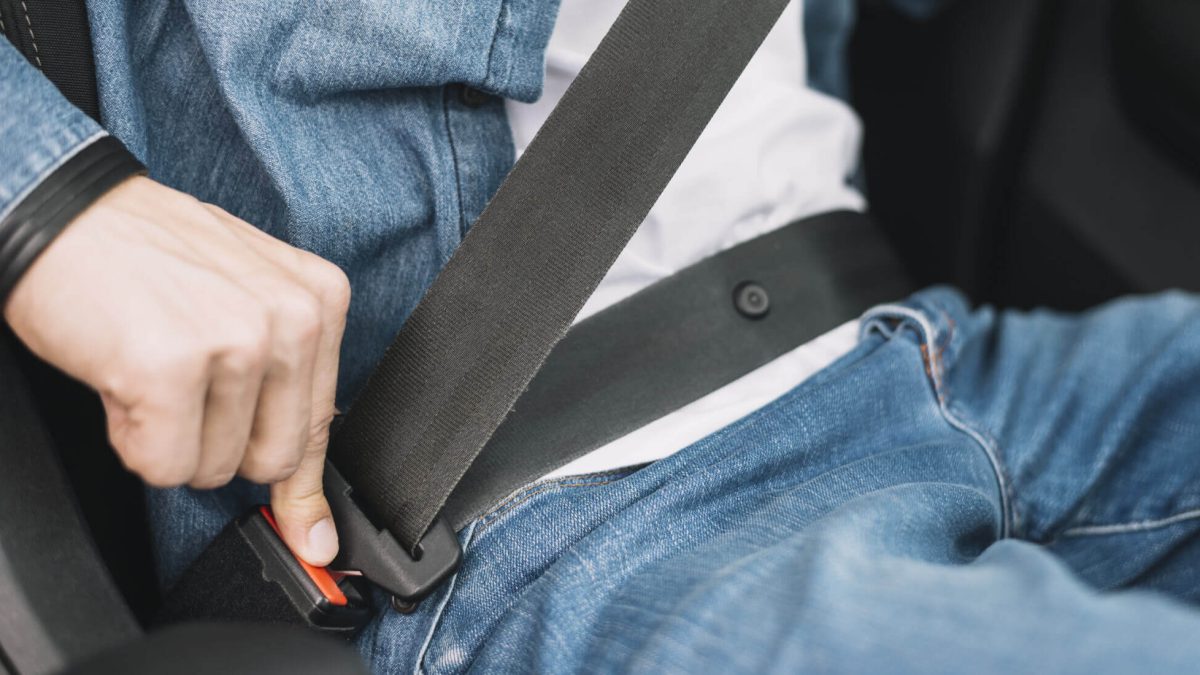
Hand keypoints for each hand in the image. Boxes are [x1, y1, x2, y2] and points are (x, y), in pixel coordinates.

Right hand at [3, 176, 348, 565]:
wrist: (62, 212)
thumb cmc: (148, 258)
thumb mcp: (243, 303)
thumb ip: (282, 390)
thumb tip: (307, 520)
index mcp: (319, 300)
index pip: (320, 426)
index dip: (302, 487)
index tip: (310, 535)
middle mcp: (291, 317)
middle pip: (271, 460)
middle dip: (215, 446)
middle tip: (183, 388)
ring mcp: (235, 340)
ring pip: (212, 468)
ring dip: (167, 437)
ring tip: (149, 366)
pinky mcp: (171, 366)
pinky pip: (161, 464)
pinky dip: (131, 439)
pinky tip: (123, 377)